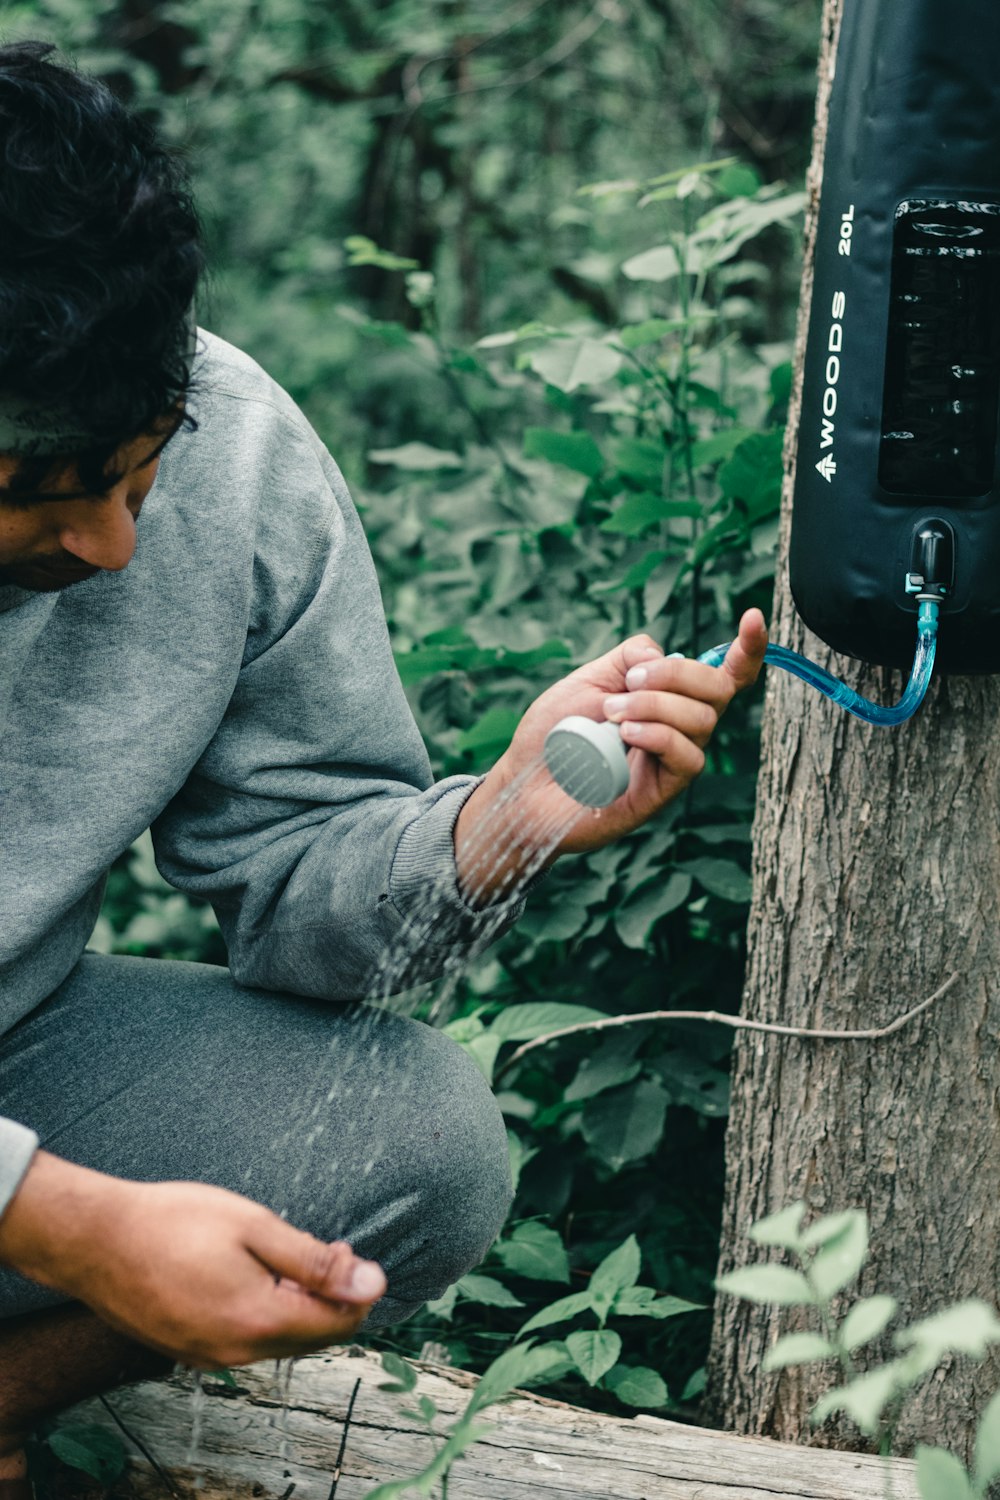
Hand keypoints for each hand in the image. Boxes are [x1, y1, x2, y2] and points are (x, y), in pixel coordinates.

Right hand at [0, 1152, 385, 1367]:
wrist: (94, 1240)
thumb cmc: (172, 1222)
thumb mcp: (255, 1227)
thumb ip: (316, 1261)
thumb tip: (372, 1283)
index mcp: (260, 1321)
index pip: (338, 1324)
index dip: (356, 1289)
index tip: (347, 1250)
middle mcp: (236, 1352)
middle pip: (311, 1338)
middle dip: (329, 1297)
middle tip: (324, 1248)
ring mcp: (208, 1357)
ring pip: (278, 1341)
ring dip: (295, 1304)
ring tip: (286, 1255)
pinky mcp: (187, 1350)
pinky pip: (244, 1340)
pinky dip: (263, 1312)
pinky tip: (250, 1274)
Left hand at [455, 608, 767, 900]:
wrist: (523, 783)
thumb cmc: (553, 734)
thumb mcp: (589, 678)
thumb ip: (630, 657)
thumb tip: (663, 655)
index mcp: (668, 696)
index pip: (724, 673)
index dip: (747, 648)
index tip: (752, 618)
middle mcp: (679, 726)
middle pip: (719, 689)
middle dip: (678, 674)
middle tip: (629, 681)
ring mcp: (674, 759)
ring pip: (703, 719)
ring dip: (656, 704)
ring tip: (611, 714)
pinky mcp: (664, 790)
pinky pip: (688, 755)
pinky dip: (659, 735)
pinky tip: (626, 735)